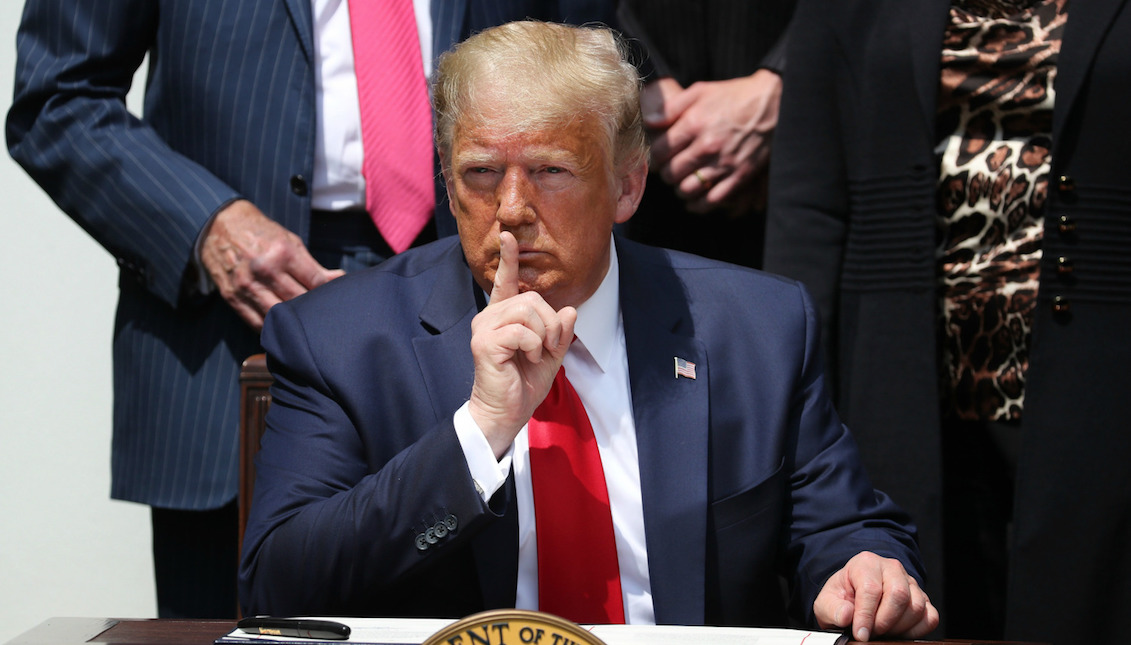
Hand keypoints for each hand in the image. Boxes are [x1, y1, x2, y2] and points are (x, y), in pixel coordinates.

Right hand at [200, 199, 343, 329]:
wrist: (220, 225)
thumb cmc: (261, 233)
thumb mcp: (290, 241)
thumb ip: (314, 265)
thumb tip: (339, 279)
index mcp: (283, 253)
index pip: (316, 282)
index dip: (329, 292)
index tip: (334, 297)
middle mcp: (265, 270)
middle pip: (299, 301)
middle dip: (314, 309)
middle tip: (322, 313)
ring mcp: (247, 285)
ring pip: (279, 316)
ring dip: (294, 323)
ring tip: (304, 324)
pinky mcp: (232, 297)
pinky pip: (256, 322)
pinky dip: (272, 328)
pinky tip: (282, 327)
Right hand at [467, 231, 575, 456]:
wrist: (506, 413)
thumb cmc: (523, 384)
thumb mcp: (551, 355)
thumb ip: (560, 332)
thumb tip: (571, 310)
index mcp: (503, 317)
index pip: (505, 281)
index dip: (508, 258)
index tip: (508, 235)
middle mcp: (489, 317)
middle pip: (531, 298)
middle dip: (551, 323)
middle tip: (549, 347)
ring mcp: (484, 328)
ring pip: (528, 310)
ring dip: (544, 334)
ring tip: (539, 353)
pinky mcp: (484, 342)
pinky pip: (522, 331)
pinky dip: (535, 345)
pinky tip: (529, 358)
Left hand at [644, 69, 781, 212]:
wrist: (774, 103)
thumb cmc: (734, 96)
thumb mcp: (700, 91)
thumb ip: (671, 107)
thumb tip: (648, 121)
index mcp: (695, 124)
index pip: (660, 152)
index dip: (654, 157)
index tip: (658, 157)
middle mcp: (708, 146)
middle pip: (672, 173)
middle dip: (666, 173)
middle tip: (669, 169)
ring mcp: (725, 163)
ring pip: (688, 189)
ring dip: (680, 189)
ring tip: (682, 182)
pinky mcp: (740, 176)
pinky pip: (713, 200)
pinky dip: (700, 204)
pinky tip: (695, 200)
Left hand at [813, 552, 939, 641]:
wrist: (854, 597)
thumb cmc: (842, 599)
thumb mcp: (827, 602)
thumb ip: (833, 609)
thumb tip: (847, 616)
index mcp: (865, 563)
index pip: (871, 589)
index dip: (866, 616)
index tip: (860, 634)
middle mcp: (891, 568)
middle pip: (899, 595)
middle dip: (884, 621)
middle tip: (871, 633)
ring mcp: (910, 583)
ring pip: (916, 607)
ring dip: (899, 627)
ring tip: (881, 631)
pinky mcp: (923, 598)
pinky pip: (930, 617)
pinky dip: (916, 631)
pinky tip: (898, 632)